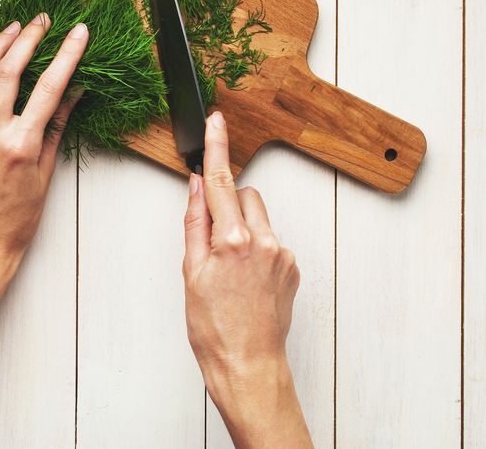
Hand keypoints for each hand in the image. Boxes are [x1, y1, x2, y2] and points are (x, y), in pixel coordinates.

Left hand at [0, 14, 87, 264]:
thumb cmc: (19, 215)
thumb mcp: (46, 172)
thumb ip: (56, 127)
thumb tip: (74, 91)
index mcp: (23, 145)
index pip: (50, 88)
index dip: (66, 55)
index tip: (79, 32)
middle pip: (8, 73)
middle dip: (27, 40)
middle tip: (41, 21)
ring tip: (11, 30)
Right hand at [183, 111, 310, 447]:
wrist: (248, 365)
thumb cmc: (213, 328)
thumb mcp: (191, 273)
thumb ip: (195, 223)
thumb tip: (197, 189)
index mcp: (233, 240)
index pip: (222, 181)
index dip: (217, 147)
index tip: (216, 121)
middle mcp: (265, 242)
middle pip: (245, 196)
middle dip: (229, 205)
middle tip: (212, 239)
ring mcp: (283, 255)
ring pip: (260, 220)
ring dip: (244, 230)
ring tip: (229, 269)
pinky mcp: (293, 269)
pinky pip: (272, 243)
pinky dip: (258, 251)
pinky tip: (245, 280)